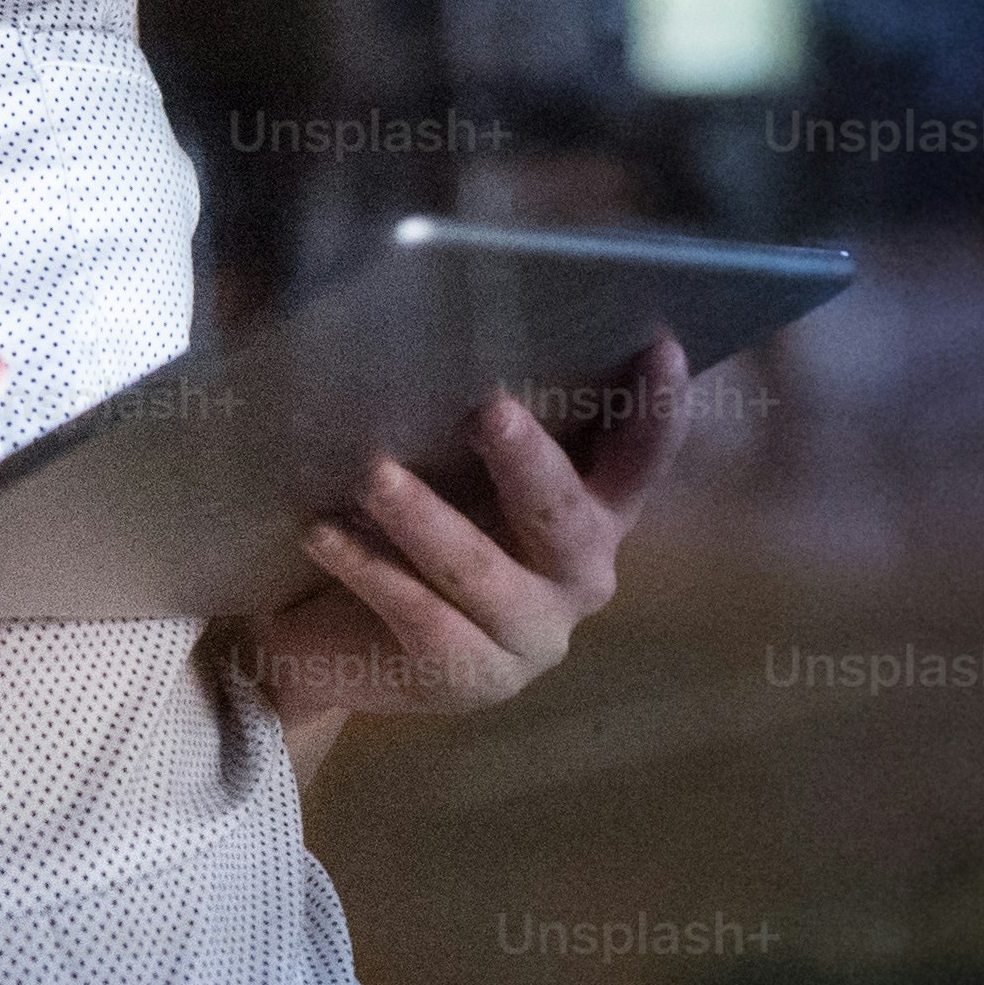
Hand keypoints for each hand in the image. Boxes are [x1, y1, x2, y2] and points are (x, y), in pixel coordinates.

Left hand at [240, 333, 689, 725]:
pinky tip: (323, 534)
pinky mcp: (468, 677)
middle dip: (529, 462)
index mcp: (588, 514)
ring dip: (426, 521)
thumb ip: (454, 412)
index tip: (660, 346)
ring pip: (483, 575)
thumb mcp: (435, 462)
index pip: (635, 462)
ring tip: (373, 474)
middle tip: (488, 408)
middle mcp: (577, 577)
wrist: (326, 635)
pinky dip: (371, 570)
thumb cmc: (396, 525)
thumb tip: (419, 307)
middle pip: (568, 518)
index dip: (655, 413)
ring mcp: (529, 636)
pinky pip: (422, 618)